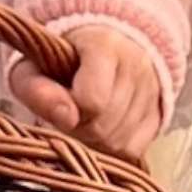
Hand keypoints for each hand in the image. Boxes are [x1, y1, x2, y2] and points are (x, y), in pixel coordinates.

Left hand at [14, 14, 172, 164]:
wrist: (102, 42)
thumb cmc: (60, 57)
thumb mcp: (33, 65)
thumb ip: (35, 88)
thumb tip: (64, 118)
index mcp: (105, 44)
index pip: (92, 100)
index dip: (68, 108)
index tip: (61, 98)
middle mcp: (137, 64)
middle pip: (103, 126)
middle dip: (79, 127)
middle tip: (70, 111)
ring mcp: (153, 89)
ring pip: (118, 142)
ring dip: (94, 140)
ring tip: (84, 118)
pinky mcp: (159, 112)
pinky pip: (133, 149)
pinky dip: (112, 147)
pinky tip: (101, 129)